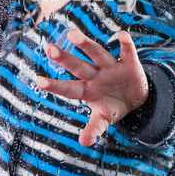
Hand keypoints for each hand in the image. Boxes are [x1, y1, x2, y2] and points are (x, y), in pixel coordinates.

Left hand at [35, 29, 147, 146]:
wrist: (136, 98)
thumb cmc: (113, 105)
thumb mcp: (104, 118)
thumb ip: (94, 128)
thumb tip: (84, 142)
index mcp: (88, 90)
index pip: (69, 89)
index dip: (55, 86)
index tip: (38, 81)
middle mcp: (96, 75)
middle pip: (79, 66)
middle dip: (65, 58)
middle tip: (49, 49)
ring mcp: (111, 67)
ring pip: (97, 53)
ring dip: (85, 44)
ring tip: (72, 33)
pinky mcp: (129, 63)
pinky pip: (127, 52)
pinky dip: (126, 44)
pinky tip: (121, 35)